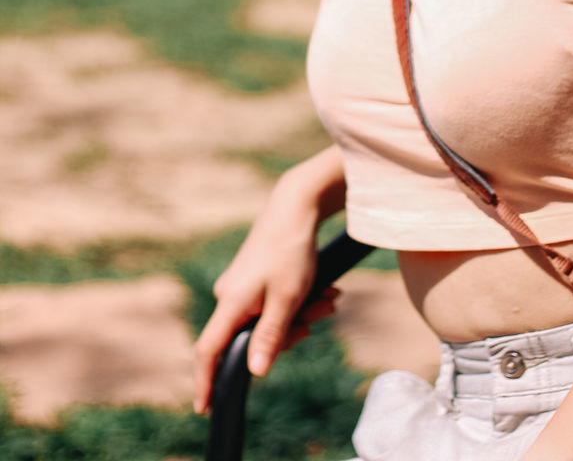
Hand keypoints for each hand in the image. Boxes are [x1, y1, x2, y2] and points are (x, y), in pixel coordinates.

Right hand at [193, 193, 330, 411]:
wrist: (296, 205)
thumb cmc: (292, 250)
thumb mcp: (288, 298)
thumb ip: (270, 336)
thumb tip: (254, 372)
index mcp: (231, 302)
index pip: (209, 350)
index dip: (205, 381)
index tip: (204, 407)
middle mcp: (230, 295)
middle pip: (251, 337)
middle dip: (291, 332)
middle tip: (320, 314)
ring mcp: (242, 286)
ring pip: (269, 318)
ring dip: (301, 313)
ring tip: (328, 297)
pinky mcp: (254, 277)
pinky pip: (273, 302)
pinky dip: (298, 299)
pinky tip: (322, 288)